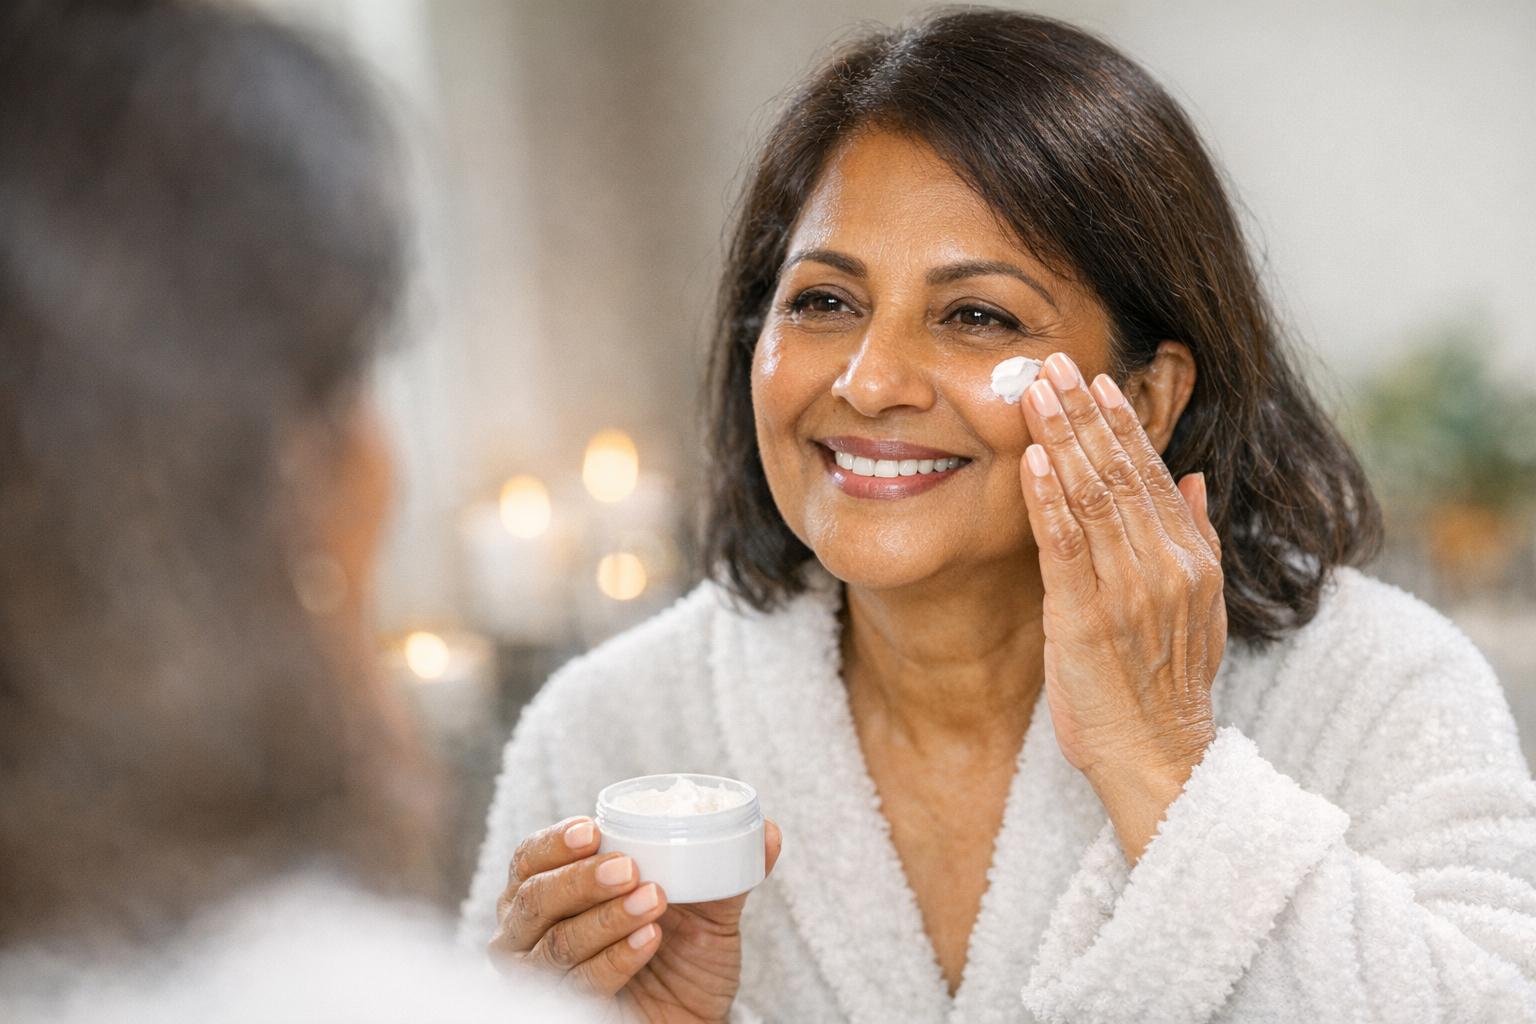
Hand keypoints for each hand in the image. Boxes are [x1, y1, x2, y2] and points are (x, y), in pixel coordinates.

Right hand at [488, 816, 781, 1022]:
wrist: (691, 1022)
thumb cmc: (685, 958)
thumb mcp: (707, 910)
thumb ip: (730, 869)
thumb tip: (769, 831)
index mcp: (553, 890)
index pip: (531, 859)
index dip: (554, 843)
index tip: (592, 830)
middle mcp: (532, 932)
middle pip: (534, 899)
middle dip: (581, 880)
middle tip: (629, 869)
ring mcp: (543, 976)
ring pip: (557, 943)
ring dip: (607, 918)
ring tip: (654, 901)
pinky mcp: (565, 1012)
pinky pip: (580, 984)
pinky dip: (616, 959)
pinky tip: (648, 939)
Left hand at [1018, 352, 1224, 862]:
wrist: (1159, 761)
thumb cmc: (1167, 687)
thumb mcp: (1199, 609)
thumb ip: (1195, 538)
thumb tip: (1193, 478)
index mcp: (1189, 558)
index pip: (1151, 474)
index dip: (1120, 423)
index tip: (1093, 378)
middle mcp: (1164, 565)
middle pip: (1120, 472)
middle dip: (1084, 412)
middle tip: (1052, 360)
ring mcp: (1127, 591)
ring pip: (1093, 497)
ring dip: (1063, 438)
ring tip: (1035, 391)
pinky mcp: (1087, 619)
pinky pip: (1066, 547)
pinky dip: (1049, 500)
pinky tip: (1033, 460)